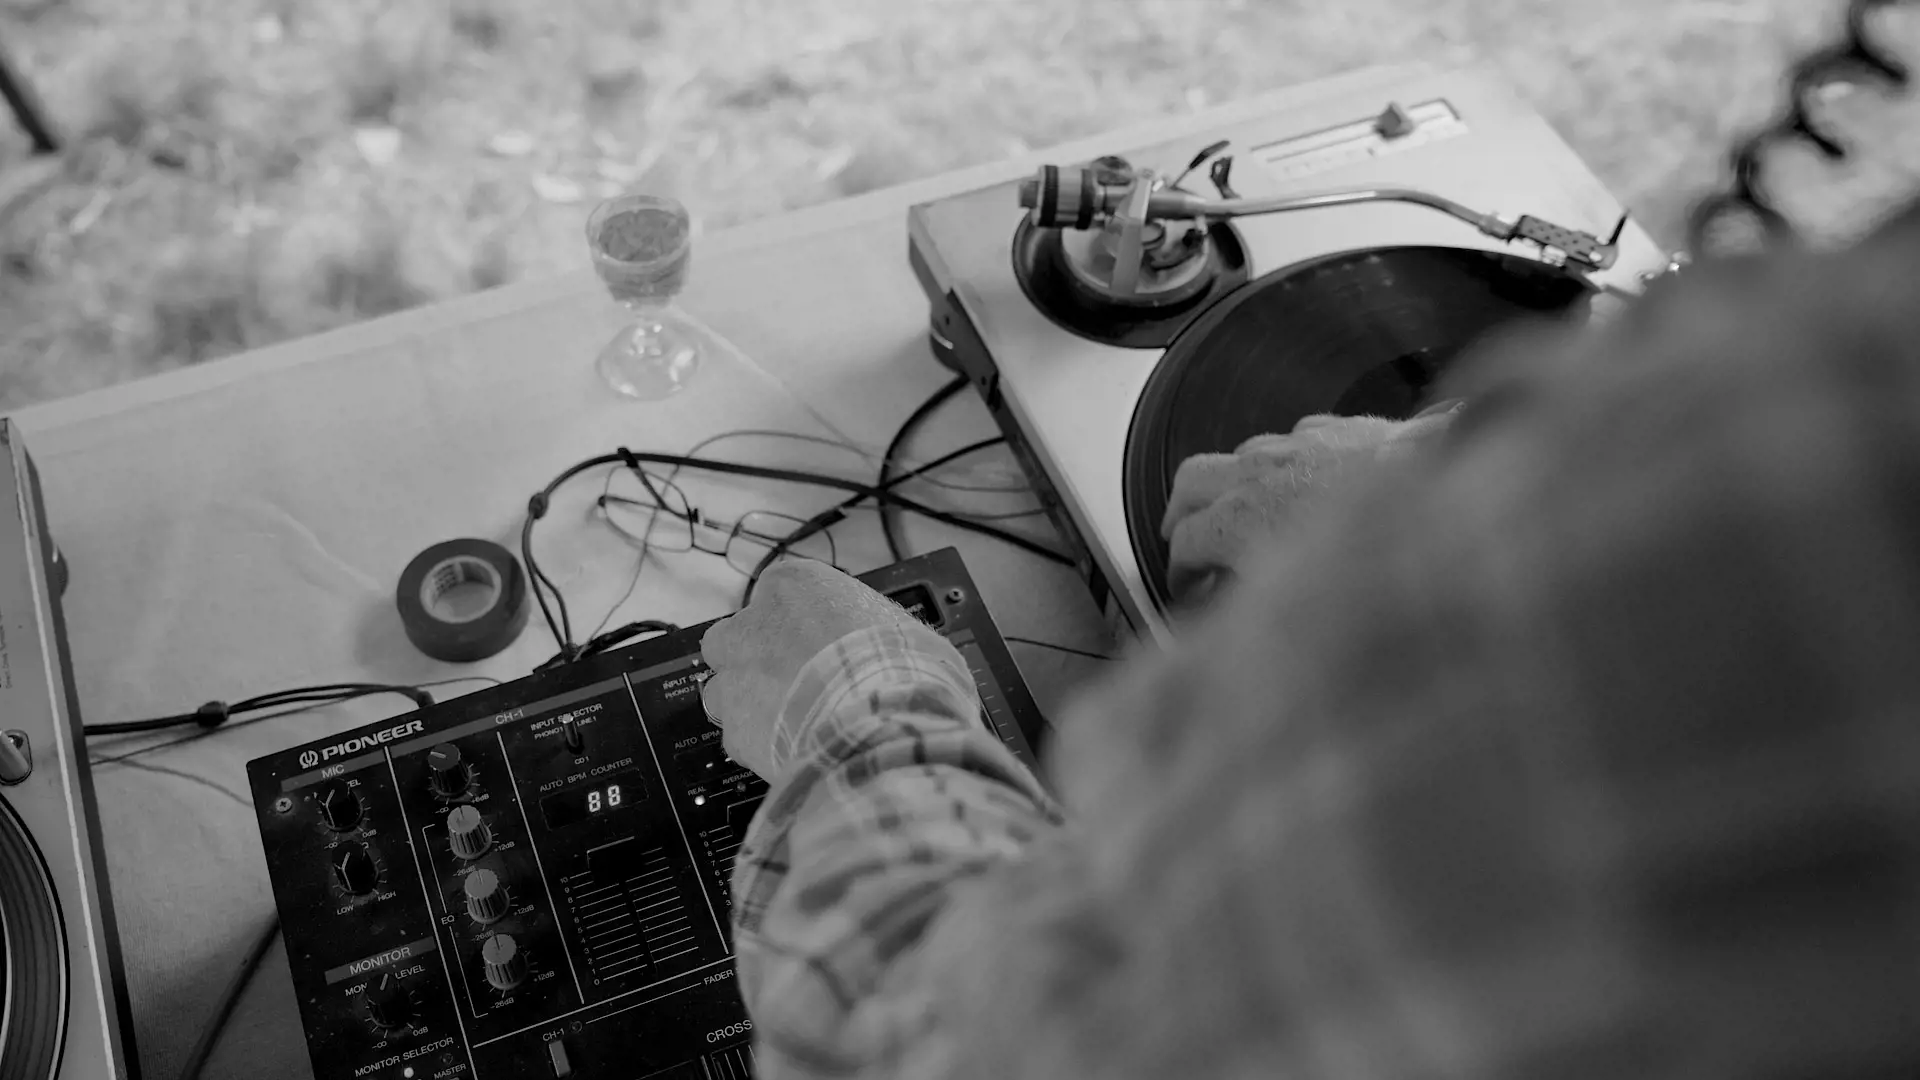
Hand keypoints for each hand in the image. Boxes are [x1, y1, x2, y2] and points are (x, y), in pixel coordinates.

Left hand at [699, 559, 924, 778]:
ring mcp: (738, 679)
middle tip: (795, 682)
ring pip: (725, 689)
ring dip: (749, 704)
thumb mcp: (906, 631)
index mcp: (797, 585)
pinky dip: (761, 746)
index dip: (798, 622)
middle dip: (755, 658)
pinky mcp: (735, 731)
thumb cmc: (900, 669)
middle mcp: (754, 624)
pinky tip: (796, 752)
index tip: (817, 642)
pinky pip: (739, 738)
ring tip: (793, 723)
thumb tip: (895, 650)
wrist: (880, 728)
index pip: (781, 592)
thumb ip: (880, 632)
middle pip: (735, 637)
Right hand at [1161, 405, 1459, 602]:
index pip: (1183, 544)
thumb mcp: (1304, 602)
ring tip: (1243, 517)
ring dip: (1230, 486)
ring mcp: (1295, 445)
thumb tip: (1239, 616)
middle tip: (1185, 542)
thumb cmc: (1384, 557)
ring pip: (1236, 456)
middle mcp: (1259, 475)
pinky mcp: (1332, 429)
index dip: (1178, 575)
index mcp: (1240, 520)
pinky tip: (1304, 487)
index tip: (1187, 593)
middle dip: (1180, 514)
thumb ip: (1258, 605)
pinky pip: (1289, 440)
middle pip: (1189, 482)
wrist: (1445, 493)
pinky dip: (1282, 464)